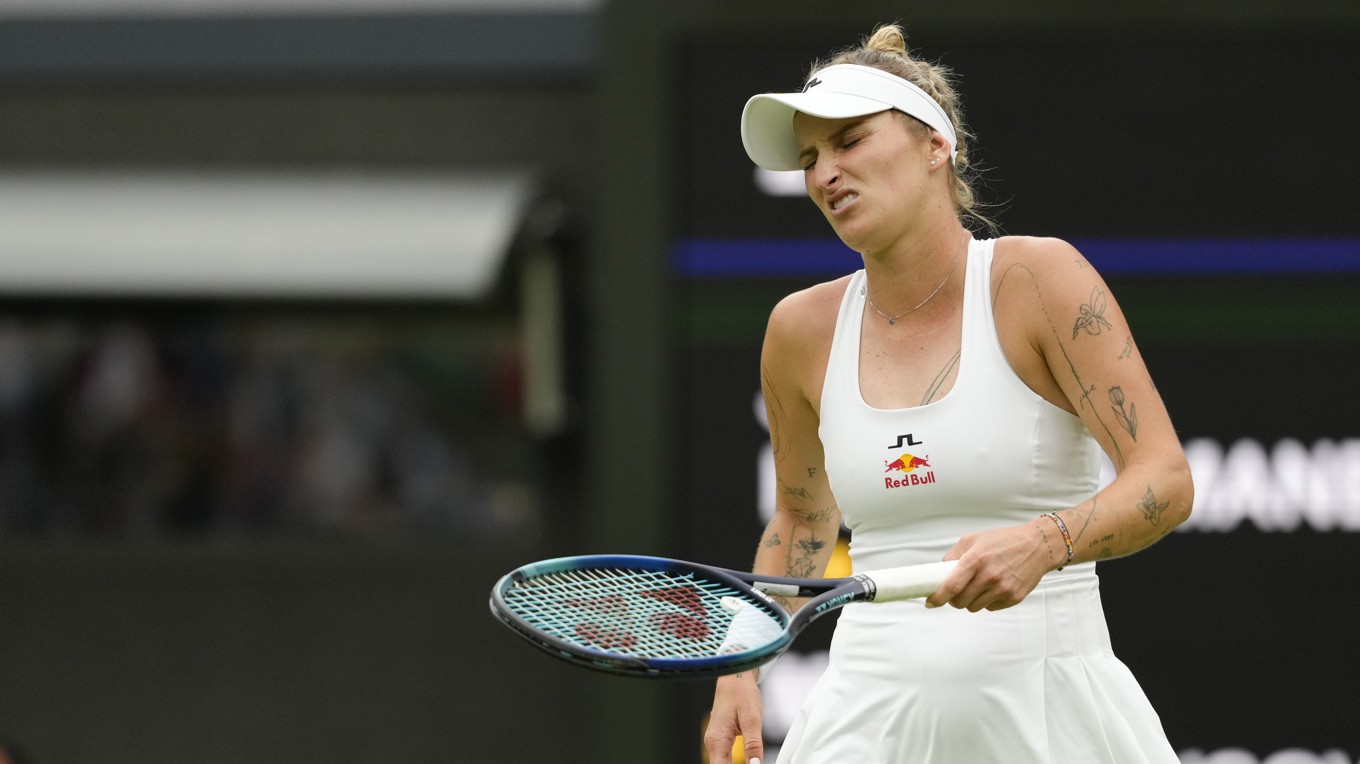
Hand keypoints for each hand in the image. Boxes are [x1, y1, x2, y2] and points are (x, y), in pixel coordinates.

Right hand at [703, 672, 764, 763]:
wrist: (735, 678)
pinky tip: (746, 763)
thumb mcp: (752, 719)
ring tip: (752, 762)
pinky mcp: (720, 739)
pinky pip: (724, 759)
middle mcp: (712, 743)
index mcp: (717, 740)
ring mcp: (715, 741)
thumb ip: (753, 744)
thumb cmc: (741, 693)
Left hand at [925, 519, 1054, 611]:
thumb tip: (940, 571)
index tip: (930, 602)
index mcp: (976, 559)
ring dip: (970, 601)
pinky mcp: (1013, 598)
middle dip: (953, 599)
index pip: (951, 585)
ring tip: (977, 587)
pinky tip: (993, 588)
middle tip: (956, 592)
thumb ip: (954, 555)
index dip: (938, 598)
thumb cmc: (1005, 540)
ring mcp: (1002, 589)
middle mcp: (989, 576)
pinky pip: (990, 608)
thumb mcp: (974, 539)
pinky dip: (987, 601)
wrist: (1038, 546)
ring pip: (974, 607)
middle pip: (960, 602)